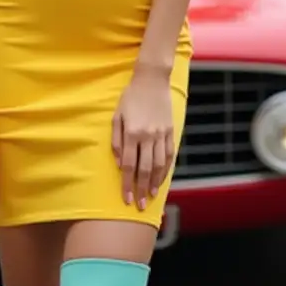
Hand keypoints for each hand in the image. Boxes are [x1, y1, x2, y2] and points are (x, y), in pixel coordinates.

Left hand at [111, 65, 174, 209]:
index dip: (127, 183)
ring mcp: (161, 134)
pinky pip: (169, 154)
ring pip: (159, 164)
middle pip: (145, 169)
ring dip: (156, 182)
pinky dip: (167, 169)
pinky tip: (163, 178)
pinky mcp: (170, 130)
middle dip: (142, 189)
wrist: (151, 79)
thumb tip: (117, 162)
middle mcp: (147, 136)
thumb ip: (115, 140)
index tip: (126, 198)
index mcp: (131, 133)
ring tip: (152, 196)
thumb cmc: (130, 97)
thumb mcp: (117, 115)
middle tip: (141, 205)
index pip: (128, 165)